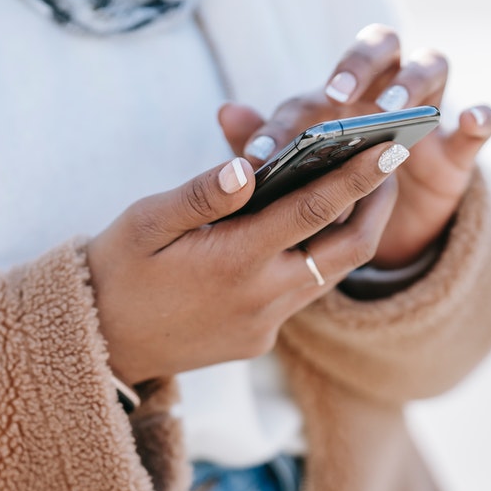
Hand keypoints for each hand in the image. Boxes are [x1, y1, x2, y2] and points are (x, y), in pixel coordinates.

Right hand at [87, 142, 405, 384]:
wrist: (98, 345)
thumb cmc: (116, 270)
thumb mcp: (145, 222)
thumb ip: (201, 194)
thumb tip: (249, 166)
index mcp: (235, 261)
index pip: (316, 209)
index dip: (359, 175)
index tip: (392, 145)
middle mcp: (262, 298)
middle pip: (350, 249)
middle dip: (377, 204)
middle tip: (389, 162)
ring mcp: (264, 325)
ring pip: (330, 273)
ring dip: (352, 232)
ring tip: (359, 189)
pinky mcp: (259, 341)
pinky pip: (301, 294)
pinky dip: (315, 258)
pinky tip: (306, 231)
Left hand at [218, 24, 490, 268]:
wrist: (383, 231)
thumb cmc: (332, 186)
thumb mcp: (298, 172)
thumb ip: (266, 141)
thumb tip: (225, 112)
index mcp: (342, 91)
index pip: (318, 82)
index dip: (295, 110)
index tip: (268, 149)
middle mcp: (386, 86)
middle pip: (381, 46)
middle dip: (358, 64)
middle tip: (334, 96)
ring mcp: (428, 110)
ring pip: (432, 66)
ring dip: (411, 85)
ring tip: (391, 114)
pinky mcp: (459, 147)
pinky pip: (480, 122)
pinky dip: (480, 117)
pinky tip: (471, 122)